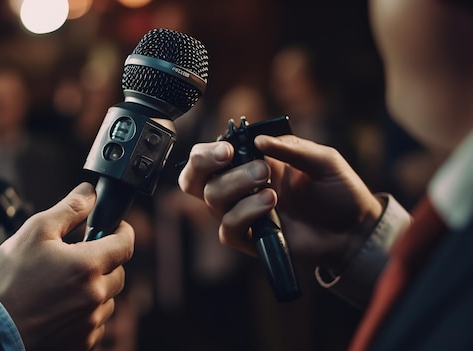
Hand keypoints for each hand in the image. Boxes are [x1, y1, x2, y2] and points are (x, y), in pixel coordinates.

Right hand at [0, 182, 134, 350]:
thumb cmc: (7, 282)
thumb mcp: (34, 232)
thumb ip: (68, 209)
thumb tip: (90, 193)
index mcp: (88, 265)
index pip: (126, 243)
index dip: (121, 230)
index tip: (111, 227)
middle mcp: (95, 296)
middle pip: (118, 271)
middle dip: (103, 260)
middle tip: (76, 257)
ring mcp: (90, 323)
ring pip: (107, 298)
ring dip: (93, 288)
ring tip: (61, 286)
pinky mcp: (82, 343)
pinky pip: (95, 323)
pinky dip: (84, 313)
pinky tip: (59, 307)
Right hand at [178, 135, 382, 270]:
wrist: (355, 230)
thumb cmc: (338, 191)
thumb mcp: (323, 160)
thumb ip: (291, 148)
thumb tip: (257, 140)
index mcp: (250, 162)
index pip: (209, 156)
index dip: (206, 152)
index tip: (227, 150)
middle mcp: (240, 188)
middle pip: (195, 179)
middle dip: (205, 165)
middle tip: (234, 157)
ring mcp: (244, 214)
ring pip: (213, 200)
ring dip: (236, 187)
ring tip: (271, 188)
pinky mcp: (251, 240)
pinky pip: (229, 230)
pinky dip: (245, 214)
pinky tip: (271, 206)